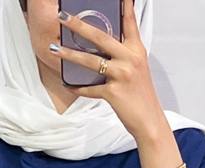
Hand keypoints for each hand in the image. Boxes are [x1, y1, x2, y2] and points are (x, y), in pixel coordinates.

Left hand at [53, 0, 166, 140]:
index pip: (129, 21)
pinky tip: (68, 85)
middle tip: (63, 16)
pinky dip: (78, 88)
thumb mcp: (137, 68)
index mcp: (136, 50)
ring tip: (55, 49)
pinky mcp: (113, 93)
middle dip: (79, 25)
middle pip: (100, 37)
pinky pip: (91, 89)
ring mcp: (121, 75)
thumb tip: (104, 46)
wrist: (149, 120)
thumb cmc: (141, 94)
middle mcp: (130, 59)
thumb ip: (124, 53)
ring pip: (91, 61)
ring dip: (70, 54)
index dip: (124, 5)